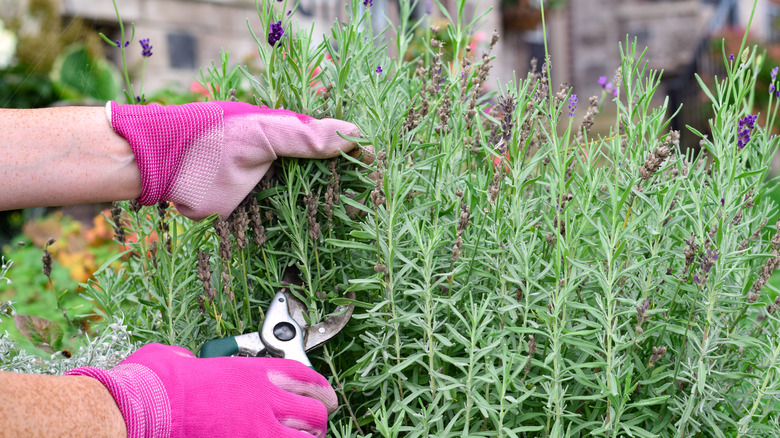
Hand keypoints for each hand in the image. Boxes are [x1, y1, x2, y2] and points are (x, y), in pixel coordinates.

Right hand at [66, 343, 337, 437]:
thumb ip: (197, 362)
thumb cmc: (160, 383)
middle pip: (316, 413)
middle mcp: (266, 400)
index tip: (327, 398)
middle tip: (314, 428)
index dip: (322, 390)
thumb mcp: (184, 360)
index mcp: (254, 373)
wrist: (148, 406)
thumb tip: (184, 361)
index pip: (306, 378)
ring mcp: (260, 430)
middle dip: (318, 421)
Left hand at [108, 101, 359, 220]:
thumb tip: (354, 135)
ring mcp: (272, 188)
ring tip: (365, 226)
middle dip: (352, 187)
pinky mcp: (258, 215)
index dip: (358, 153)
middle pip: (328, 174)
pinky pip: (289, 223)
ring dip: (334, 212)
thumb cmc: (209, 137)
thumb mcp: (261, 132)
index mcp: (288, 134)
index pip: (334, 142)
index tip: (381, 168)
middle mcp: (285, 160)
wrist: (161, 169)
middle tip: (379, 203)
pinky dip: (308, 231)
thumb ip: (304, 135)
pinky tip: (330, 240)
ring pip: (312, 201)